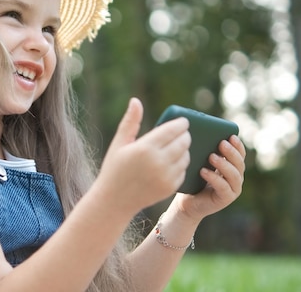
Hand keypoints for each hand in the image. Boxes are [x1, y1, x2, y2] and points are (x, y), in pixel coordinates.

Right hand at [97, 98, 190, 214]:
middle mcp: (158, 162)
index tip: (183, 121)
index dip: (181, 123)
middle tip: (182, 132)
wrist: (114, 200)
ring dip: (184, 149)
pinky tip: (173, 161)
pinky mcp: (170, 187)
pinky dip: (181, 164)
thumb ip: (130, 122)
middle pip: (183, 142)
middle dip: (185, 135)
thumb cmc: (114, 168)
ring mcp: (165, 176)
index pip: (172, 130)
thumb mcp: (119, 143)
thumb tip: (135, 100)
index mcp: (145, 148)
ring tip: (177, 146)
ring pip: (186, 156)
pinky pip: (183, 170)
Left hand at [173, 134, 246, 221]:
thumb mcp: (200, 163)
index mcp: (232, 166)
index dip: (237, 145)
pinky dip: (214, 178)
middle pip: (239, 163)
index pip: (240, 154)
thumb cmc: (194, 180)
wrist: (187, 202)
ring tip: (211, 156)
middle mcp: (236, 177)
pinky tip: (203, 171)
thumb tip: (202, 132)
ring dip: (223, 164)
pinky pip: (223, 187)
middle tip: (221, 143)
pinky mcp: (226, 199)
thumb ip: (206, 152)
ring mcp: (233, 189)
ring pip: (234, 175)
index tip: (231, 136)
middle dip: (231, 152)